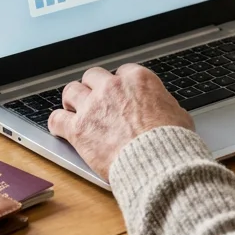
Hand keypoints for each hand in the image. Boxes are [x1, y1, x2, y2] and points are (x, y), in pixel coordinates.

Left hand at [48, 64, 194, 181]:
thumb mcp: (178, 115)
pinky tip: (59, 127)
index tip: (118, 95)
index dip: (119, 85)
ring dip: (72, 100)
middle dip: (93, 88)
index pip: (121, 72)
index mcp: (138, 80)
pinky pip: (56, 118)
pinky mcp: (78, 129)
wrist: (158, 162)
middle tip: (94, 101)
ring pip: (71, 91)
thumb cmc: (171, 142)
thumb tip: (164, 109)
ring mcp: (92, 107)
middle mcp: (112, 87)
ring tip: (73, 109)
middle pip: (92, 77)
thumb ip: (163, 106)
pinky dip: (57, 123)